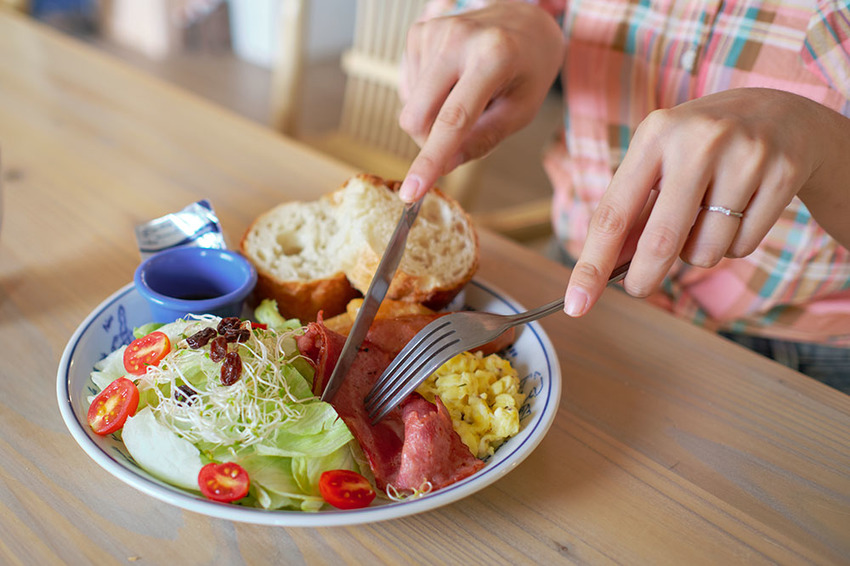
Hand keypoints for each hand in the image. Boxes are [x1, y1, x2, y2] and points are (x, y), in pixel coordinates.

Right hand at [397, 3, 564, 201]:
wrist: (524, 19)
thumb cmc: (528, 68)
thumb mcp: (521, 110)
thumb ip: (484, 140)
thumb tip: (444, 165)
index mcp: (493, 56)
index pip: (453, 119)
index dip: (430, 159)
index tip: (410, 193)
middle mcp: (459, 38)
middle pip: (417, 115)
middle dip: (430, 141)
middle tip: (460, 137)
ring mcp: (434, 31)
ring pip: (411, 106)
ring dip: (434, 115)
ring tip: (467, 93)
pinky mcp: (419, 31)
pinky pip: (409, 88)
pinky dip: (428, 97)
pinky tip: (452, 81)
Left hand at [564, 88, 849, 316]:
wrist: (783, 113)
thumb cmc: (701, 147)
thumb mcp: (660, 161)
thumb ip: (632, 211)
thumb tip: (605, 267)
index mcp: (655, 134)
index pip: (613, 213)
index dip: (592, 264)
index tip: (576, 304)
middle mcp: (699, 141)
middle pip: (662, 240)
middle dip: (644, 276)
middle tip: (637, 289)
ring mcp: (745, 156)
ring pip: (705, 250)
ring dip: (698, 253)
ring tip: (707, 219)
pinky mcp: (782, 175)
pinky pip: (742, 247)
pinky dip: (733, 245)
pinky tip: (741, 211)